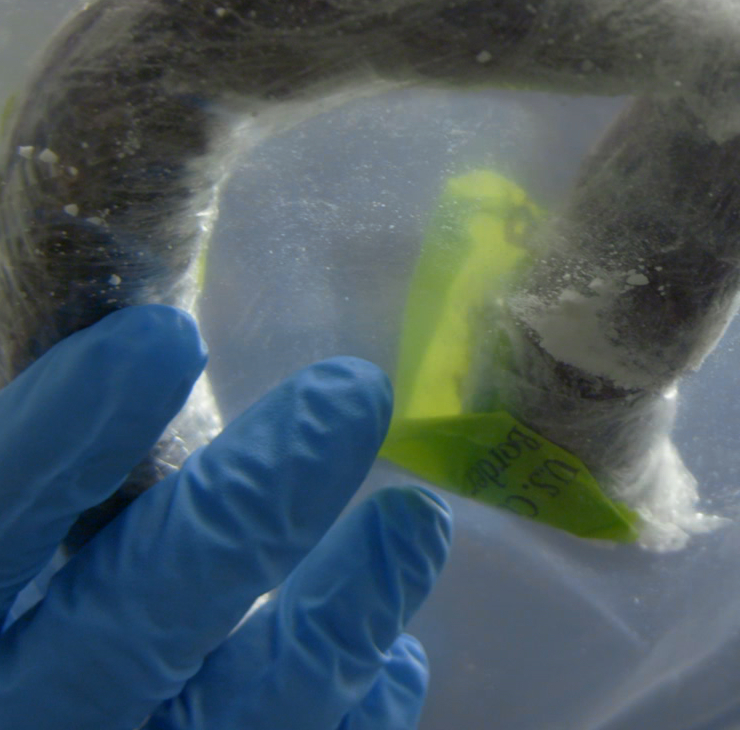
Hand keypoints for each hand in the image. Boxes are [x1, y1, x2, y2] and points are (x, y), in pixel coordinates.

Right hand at [0, 305, 452, 728]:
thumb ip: (63, 483)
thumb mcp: (28, 556)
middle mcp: (26, 717)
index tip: (163, 338)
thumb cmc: (37, 627)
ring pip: (242, 712)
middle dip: (253, 501)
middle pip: (135, 618)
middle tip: (352, 392)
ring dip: (345, 611)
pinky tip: (396, 659)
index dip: (64, 438)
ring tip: (414, 518)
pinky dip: (353, 713)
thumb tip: (151, 336)